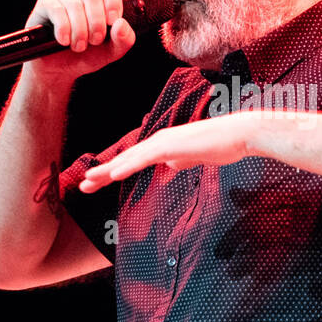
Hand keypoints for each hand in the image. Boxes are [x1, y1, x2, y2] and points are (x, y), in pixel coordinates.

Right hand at [23, 0, 135, 80]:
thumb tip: (121, 23)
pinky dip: (63, 27)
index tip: (111, 23)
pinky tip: (64, 41)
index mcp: (100, 2)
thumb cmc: (85, 57)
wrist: (59, 70)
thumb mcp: (111, 52)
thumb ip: (124, 39)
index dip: (112, 3)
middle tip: (94, 42)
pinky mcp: (45, 4)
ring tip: (78, 46)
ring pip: (74, 4)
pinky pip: (56, 8)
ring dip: (79, 30)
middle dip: (96, 23)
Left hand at [79, 113, 258, 191]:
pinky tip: (114, 174)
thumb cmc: (221, 145)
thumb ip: (181, 160)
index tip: (97, 183)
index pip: (134, 160)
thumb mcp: (195, 157)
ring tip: (88, 182)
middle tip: (82, 186)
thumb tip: (171, 164)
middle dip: (103, 173)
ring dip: (107, 170)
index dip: (114, 171)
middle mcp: (159, 141)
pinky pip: (144, 159)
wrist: (238, 135)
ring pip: (129, 158)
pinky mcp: (171, 146)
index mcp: (164, 146)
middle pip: (125, 159)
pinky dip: (127, 166)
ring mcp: (164, 142)